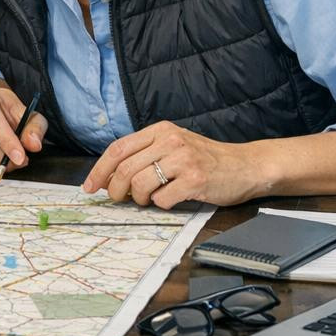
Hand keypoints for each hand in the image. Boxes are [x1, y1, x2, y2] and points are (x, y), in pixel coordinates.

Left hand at [82, 121, 263, 208]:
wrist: (246, 166)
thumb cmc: (206, 159)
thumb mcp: (174, 146)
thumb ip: (146, 155)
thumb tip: (110, 177)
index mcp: (160, 130)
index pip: (118, 148)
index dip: (100, 169)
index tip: (89, 186)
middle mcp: (171, 141)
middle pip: (125, 168)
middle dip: (114, 189)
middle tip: (117, 199)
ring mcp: (184, 159)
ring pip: (140, 184)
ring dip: (138, 198)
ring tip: (148, 199)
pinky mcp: (196, 180)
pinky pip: (163, 198)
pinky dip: (160, 204)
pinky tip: (171, 199)